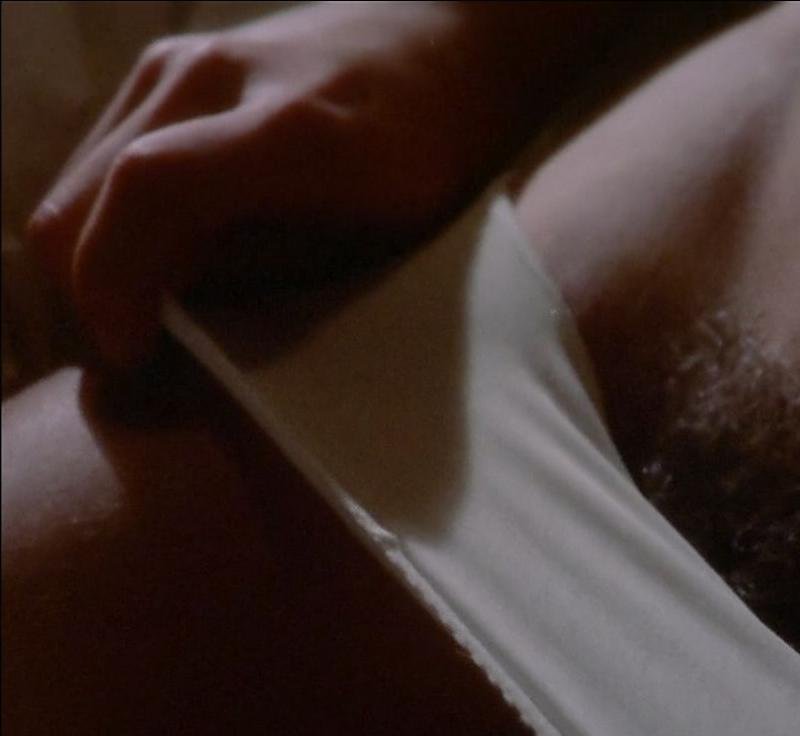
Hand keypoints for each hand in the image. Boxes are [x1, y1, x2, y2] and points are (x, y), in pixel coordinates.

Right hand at [26, 2, 614, 368]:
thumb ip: (265, 272)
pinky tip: (173, 253)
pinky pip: (99, 160)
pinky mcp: (163, 63)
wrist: (450, 43)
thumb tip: (164, 320)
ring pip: (75, 187)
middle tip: (147, 353)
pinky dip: (114, 219)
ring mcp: (178, 61)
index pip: (149, 191)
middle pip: (77, 206)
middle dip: (94, 297)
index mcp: (293, 130)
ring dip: (100, 260)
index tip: (136, 355)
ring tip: (161, 308)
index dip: (115, 288)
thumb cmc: (435, 160)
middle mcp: (216, 78)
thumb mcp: (375, 241)